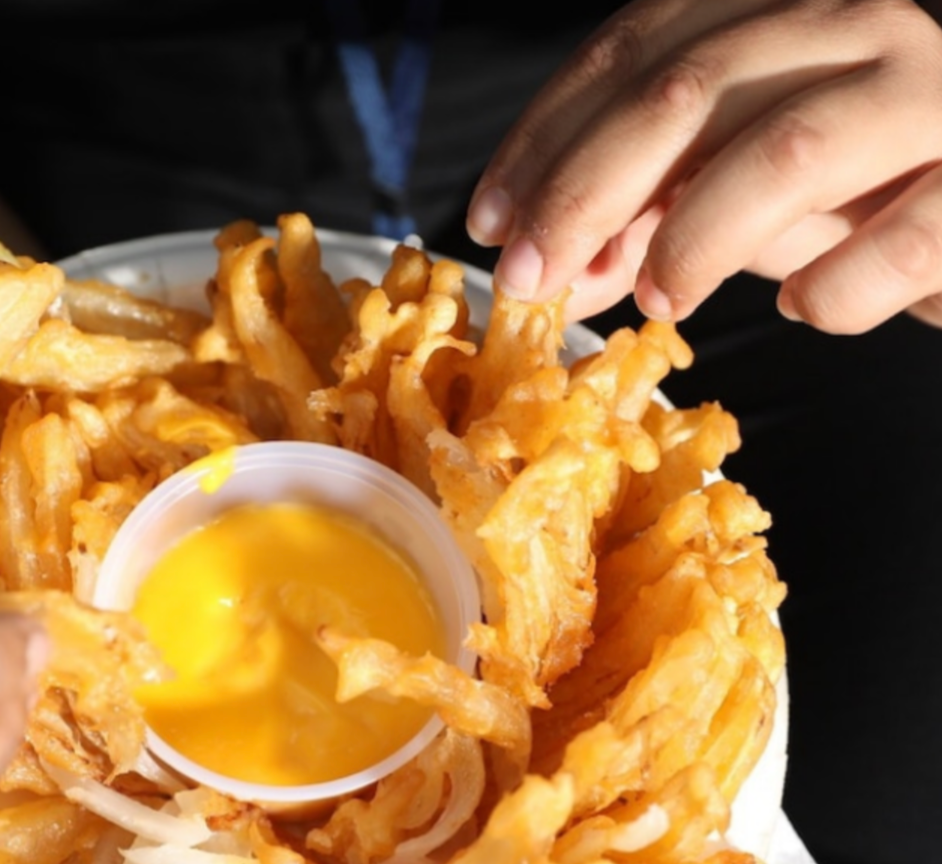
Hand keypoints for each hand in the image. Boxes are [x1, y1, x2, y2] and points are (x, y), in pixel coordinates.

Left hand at [467, 0, 941, 332]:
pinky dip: (833, 290)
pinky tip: (802, 309)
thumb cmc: (856, 190)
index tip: (490, 224)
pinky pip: (898, 241)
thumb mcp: (727, 194)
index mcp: (774, 12)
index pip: (634, 52)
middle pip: (687, 89)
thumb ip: (641, 219)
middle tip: (530, 278)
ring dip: (694, 238)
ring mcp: (925, 93)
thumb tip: (548, 275)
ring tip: (657, 300)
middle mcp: (850, 25)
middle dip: (585, 193)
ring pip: (785, 148)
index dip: (546, 140)